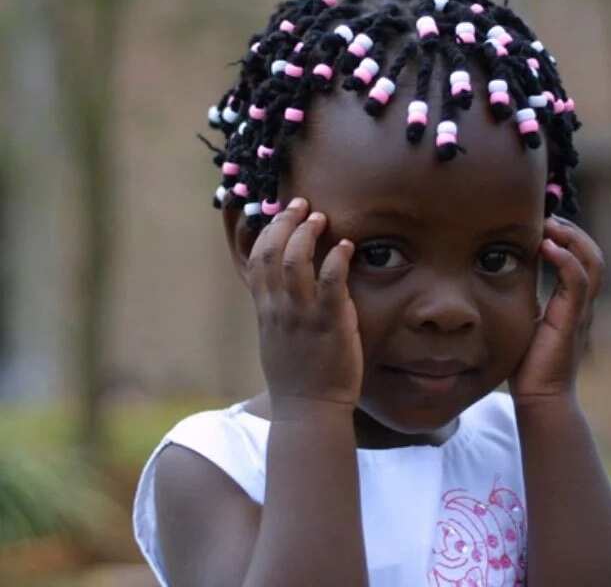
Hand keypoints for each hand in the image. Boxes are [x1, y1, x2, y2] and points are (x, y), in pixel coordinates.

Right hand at [246, 197, 363, 415]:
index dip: (268, 231)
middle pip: (272, 251)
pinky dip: (338, 259)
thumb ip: (278, 308)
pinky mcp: (329, 324)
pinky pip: (331, 282)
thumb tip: (286, 284)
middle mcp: (279, 308)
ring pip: (296, 260)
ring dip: (308, 233)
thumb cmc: (296, 376)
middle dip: (285, 221)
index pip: (257, 259)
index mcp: (266, 309)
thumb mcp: (275, 337)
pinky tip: (347, 247)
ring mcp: (302, 315)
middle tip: (303, 206)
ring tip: (322, 219)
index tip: (282, 214)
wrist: (308, 410)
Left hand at [509, 216, 603, 405]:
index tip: (542, 222)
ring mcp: (580, 310)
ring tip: (549, 225)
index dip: (567, 236)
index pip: (581, 258)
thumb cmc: (528, 364)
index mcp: (572, 302)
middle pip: (592, 253)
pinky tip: (546, 247)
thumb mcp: (524, 320)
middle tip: (546, 217)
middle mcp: (582, 303)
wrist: (540, 397)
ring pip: (592, 261)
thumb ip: (523, 297)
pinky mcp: (572, 319)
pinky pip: (578, 281)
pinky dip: (566, 259)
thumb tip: (501, 272)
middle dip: (572, 230)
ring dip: (572, 237)